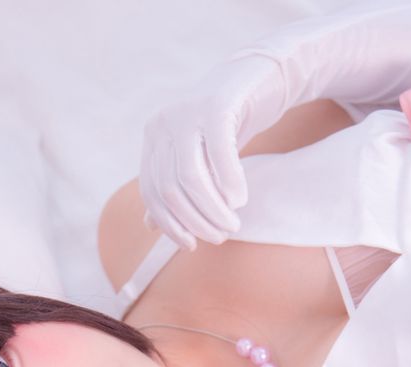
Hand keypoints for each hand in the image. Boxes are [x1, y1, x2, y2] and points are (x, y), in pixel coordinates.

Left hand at [137, 55, 287, 251]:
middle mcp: (164, 124)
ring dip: (212, 209)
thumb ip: (173, 187)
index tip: (192, 245)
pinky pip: (218, 154)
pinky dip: (229, 183)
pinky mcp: (217, 105)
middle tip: (220, 235)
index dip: (170, 224)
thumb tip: (149, 225)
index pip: (151, 192)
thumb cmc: (229, 123)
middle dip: (195, 221)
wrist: (261, 78)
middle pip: (170, 189)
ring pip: (191, 177)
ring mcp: (188, 112)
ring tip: (232, 224)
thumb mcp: (198, 157)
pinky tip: (240, 199)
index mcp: (154, 138)